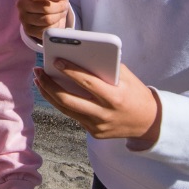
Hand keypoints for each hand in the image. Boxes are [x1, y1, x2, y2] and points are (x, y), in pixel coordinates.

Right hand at [17, 0, 70, 41]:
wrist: (43, 15)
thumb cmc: (47, 0)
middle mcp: (21, 5)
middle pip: (44, 7)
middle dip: (59, 7)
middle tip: (65, 5)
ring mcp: (23, 18)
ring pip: (47, 20)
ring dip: (58, 16)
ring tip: (61, 13)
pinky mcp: (28, 30)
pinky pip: (46, 30)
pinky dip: (55, 26)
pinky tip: (55, 21)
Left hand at [34, 59, 161, 145]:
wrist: (149, 123)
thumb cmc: (136, 93)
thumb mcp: (127, 78)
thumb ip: (106, 67)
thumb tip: (80, 54)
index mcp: (114, 98)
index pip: (87, 83)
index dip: (70, 71)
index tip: (56, 60)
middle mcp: (104, 114)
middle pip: (68, 100)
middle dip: (49, 84)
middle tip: (39, 71)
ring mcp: (98, 126)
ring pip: (65, 110)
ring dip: (49, 94)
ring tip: (40, 80)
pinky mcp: (94, 133)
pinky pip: (73, 116)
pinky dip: (61, 103)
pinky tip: (52, 92)